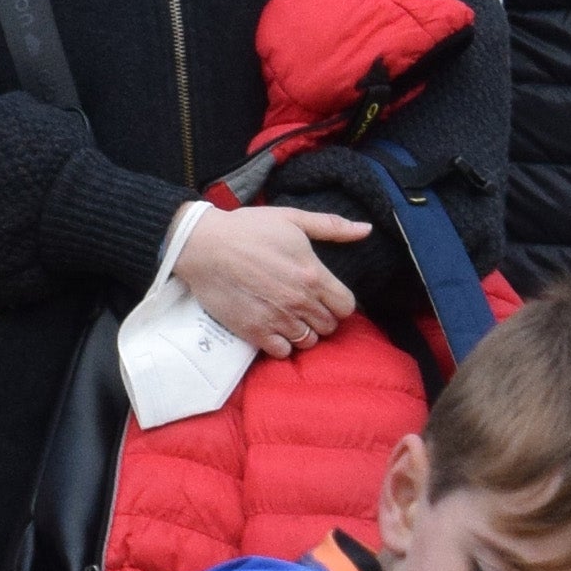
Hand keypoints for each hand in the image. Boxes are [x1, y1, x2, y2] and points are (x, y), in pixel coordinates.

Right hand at [172, 205, 370, 361]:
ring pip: (308, 341)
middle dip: (322, 317)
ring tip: (289, 318)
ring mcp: (277, 319)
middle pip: (329, 326)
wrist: (204, 246)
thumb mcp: (293, 219)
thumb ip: (332, 226)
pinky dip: (281, 344)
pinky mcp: (255, 332)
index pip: (346, 306)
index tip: (326, 297)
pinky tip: (273, 328)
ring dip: (303, 332)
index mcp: (313, 274)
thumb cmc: (248, 229)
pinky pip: (282, 352)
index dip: (339, 303)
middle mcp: (299, 301)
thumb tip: (366, 229)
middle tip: (306, 307)